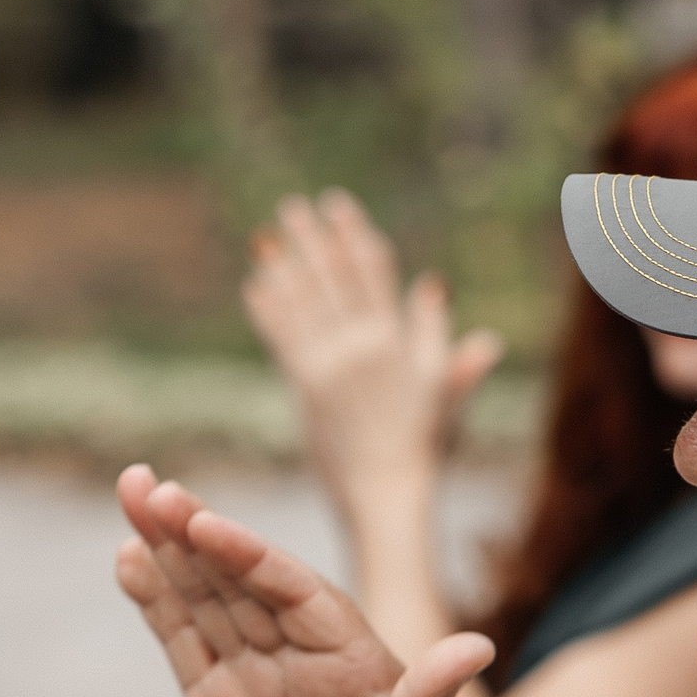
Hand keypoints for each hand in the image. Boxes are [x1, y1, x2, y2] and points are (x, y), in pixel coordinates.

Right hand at [114, 463, 495, 696]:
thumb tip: (478, 645)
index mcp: (355, 658)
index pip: (298, 594)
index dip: (252, 557)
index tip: (207, 525)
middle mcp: (305, 654)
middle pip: (244, 581)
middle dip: (197, 533)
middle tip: (147, 487)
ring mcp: (257, 674)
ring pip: (208, 599)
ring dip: (169, 550)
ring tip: (130, 495)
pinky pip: (182, 640)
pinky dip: (155, 600)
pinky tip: (129, 559)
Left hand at [243, 190, 505, 494]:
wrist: (387, 489)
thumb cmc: (423, 441)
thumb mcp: (442, 383)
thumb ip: (436, 331)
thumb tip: (434, 282)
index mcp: (396, 340)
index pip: (372, 271)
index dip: (354, 234)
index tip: (339, 206)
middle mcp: (359, 345)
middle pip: (331, 277)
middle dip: (313, 238)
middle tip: (296, 206)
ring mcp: (328, 364)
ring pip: (302, 301)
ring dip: (285, 263)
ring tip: (269, 235)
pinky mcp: (302, 386)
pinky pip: (280, 336)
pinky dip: (268, 308)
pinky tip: (255, 285)